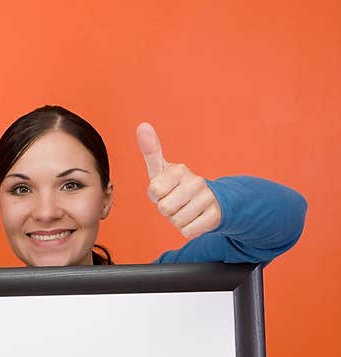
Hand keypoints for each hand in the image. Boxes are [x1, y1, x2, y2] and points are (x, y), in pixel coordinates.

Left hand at [136, 122, 221, 238]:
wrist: (211, 200)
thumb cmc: (178, 185)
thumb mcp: (162, 170)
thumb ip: (151, 151)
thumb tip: (142, 125)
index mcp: (180, 170)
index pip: (154, 191)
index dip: (156, 195)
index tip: (164, 189)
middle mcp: (196, 181)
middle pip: (164, 208)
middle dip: (166, 210)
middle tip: (176, 202)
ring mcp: (207, 198)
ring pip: (176, 221)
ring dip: (177, 220)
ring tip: (186, 209)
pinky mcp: (215, 216)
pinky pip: (188, 231)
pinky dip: (188, 229)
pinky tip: (195, 218)